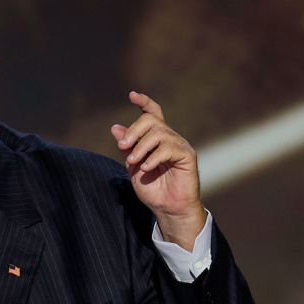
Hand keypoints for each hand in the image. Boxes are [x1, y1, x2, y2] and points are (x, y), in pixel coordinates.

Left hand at [110, 91, 205, 249]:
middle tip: (122, 147)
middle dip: (134, 131)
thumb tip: (115, 128)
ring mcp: (180, 146)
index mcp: (157, 139)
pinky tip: (146, 168)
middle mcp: (169, 138)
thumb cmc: (152, 189)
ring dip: (141, 147)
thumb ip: (127, 148)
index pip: (153, 114)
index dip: (144, 102)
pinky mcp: (187, 156)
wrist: (167, 208)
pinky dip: (153, 157)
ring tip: (133, 162)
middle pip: (151, 121)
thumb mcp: (133, 167)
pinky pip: (168, 148)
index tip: (132, 95)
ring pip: (158, 133)